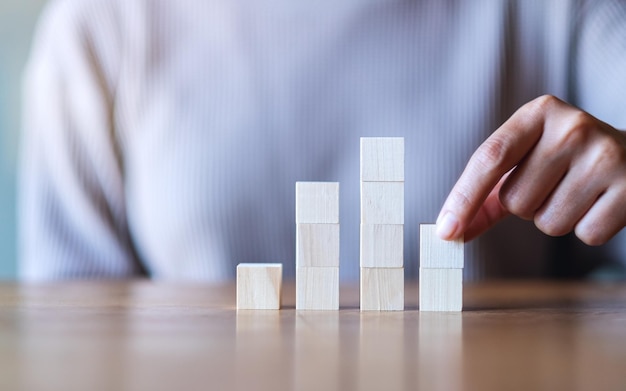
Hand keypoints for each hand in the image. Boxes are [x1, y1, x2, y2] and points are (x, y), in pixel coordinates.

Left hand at [437, 95, 625, 244]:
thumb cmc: (565, 161)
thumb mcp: (526, 160)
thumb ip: (485, 194)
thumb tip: (448, 231)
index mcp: (539, 112)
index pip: (490, 158)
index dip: (463, 198)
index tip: (445, 232)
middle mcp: (572, 127)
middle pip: (516, 200)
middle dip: (526, 206)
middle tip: (554, 184)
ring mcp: (605, 155)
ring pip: (547, 223)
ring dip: (555, 219)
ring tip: (577, 192)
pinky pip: (585, 234)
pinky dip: (587, 228)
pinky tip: (600, 203)